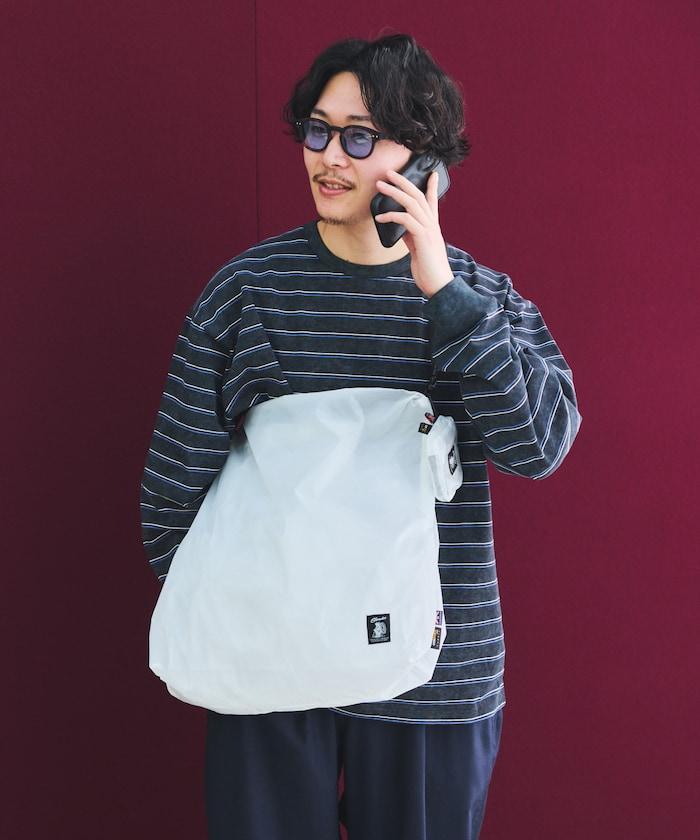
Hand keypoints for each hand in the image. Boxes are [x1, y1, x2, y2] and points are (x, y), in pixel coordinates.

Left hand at [374, 169, 453, 297]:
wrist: (438, 285)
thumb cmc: (428, 269)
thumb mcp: (418, 249)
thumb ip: (411, 236)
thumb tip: (400, 227)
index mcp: (432, 227)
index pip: (433, 201)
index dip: (432, 186)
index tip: (431, 173)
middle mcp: (432, 224)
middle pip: (418, 195)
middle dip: (403, 181)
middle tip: (389, 172)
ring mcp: (429, 230)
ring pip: (411, 203)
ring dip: (394, 192)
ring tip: (380, 186)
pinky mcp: (423, 238)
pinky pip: (406, 219)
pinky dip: (391, 215)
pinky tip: (380, 218)